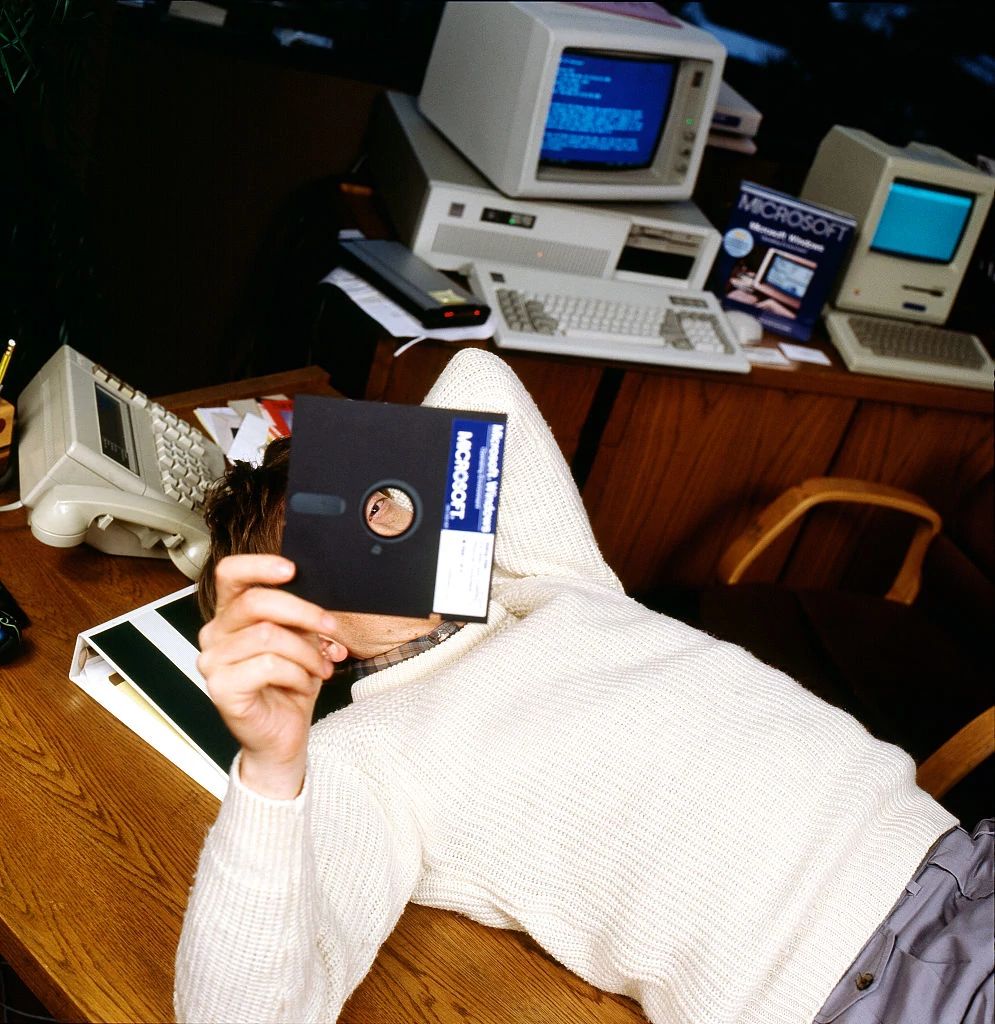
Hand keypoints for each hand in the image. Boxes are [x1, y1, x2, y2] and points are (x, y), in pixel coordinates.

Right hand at [197, 554, 347, 798]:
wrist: (283, 734)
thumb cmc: (289, 685)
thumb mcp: (301, 641)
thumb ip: (300, 617)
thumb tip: (318, 600)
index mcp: (231, 615)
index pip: (230, 574)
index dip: (259, 565)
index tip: (291, 569)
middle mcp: (215, 634)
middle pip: (256, 602)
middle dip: (303, 612)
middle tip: (330, 626)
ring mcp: (213, 661)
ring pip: (268, 636)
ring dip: (306, 652)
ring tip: (319, 667)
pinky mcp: (221, 687)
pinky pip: (268, 666)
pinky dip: (297, 673)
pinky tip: (302, 684)